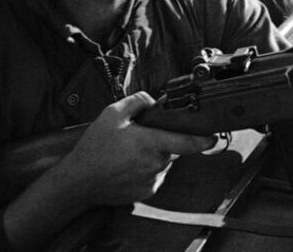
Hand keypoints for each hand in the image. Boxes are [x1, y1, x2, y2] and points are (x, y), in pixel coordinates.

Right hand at [57, 92, 216, 206]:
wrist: (78, 182)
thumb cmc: (94, 148)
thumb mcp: (112, 114)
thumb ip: (138, 102)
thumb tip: (155, 100)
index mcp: (151, 143)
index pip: (187, 142)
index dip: (204, 139)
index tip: (215, 137)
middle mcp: (156, 163)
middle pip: (173, 148)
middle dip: (163, 140)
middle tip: (139, 139)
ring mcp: (152, 180)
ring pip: (164, 162)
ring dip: (154, 156)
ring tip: (129, 154)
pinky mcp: (147, 192)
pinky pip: (155, 175)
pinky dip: (147, 169)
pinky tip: (128, 166)